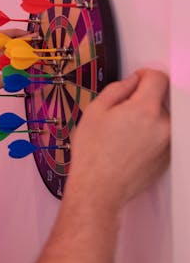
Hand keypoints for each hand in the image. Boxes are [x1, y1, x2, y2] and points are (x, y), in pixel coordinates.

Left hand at [0, 29, 27, 134]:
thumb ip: (5, 80)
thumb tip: (22, 73)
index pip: (7, 45)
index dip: (23, 40)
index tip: (36, 39)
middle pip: (0, 39)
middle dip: (16, 35)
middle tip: (30, 37)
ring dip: (10, 44)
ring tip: (23, 49)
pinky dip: (4, 56)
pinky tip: (8, 66)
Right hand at [68, 69, 169, 208]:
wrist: (99, 188)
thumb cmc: (93, 152)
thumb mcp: (94, 111)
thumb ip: (116, 89)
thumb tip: (131, 82)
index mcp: (145, 109)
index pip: (158, 78)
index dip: (144, 75)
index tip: (136, 80)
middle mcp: (164, 125)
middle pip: (159, 100)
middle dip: (141, 101)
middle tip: (118, 114)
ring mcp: (169, 143)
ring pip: (160, 119)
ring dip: (146, 119)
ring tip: (122, 135)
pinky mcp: (168, 157)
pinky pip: (161, 137)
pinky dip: (149, 136)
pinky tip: (128, 147)